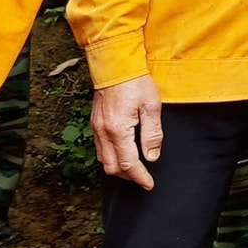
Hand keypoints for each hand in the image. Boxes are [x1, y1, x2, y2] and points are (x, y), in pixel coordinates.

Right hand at [92, 74, 162, 189]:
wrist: (115, 64)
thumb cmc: (135, 81)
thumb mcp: (152, 106)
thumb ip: (152, 134)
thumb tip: (151, 157)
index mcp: (118, 130)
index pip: (128, 164)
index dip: (140, 177)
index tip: (149, 184)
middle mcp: (103, 132)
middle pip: (112, 168)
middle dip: (128, 176)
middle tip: (143, 177)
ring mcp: (96, 128)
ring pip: (102, 160)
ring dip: (117, 168)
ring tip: (134, 167)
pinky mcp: (94, 122)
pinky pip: (99, 148)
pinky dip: (110, 156)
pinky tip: (121, 152)